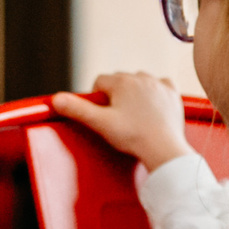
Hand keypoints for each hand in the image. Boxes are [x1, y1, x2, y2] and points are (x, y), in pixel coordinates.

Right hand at [52, 73, 190, 171]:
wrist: (163, 149)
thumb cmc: (133, 137)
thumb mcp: (100, 123)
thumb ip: (77, 109)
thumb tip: (56, 99)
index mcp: (121, 82)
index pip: (99, 82)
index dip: (97, 98)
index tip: (101, 113)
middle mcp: (141, 78)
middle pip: (119, 81)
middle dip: (115, 95)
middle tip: (116, 118)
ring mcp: (158, 85)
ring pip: (139, 81)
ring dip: (134, 92)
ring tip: (133, 114)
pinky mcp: (172, 93)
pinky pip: (161, 84)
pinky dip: (155, 92)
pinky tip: (152, 105)